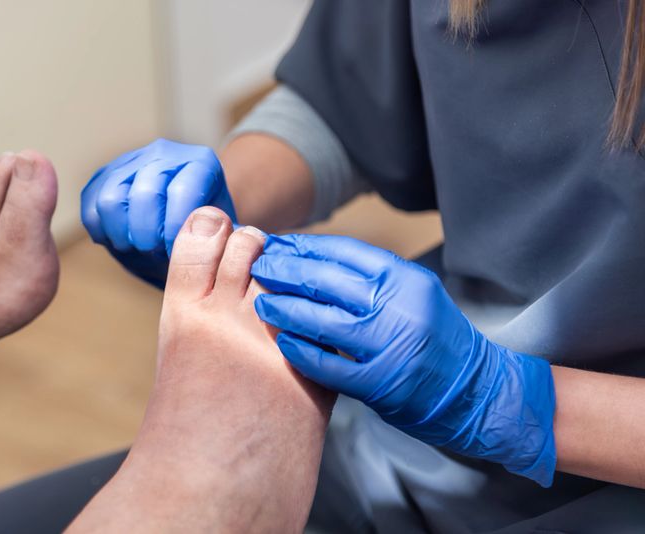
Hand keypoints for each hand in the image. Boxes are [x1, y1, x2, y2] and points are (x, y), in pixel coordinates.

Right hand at [81, 139, 236, 287]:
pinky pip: (91, 207)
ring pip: (110, 199)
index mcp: (201, 162)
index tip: (180, 253)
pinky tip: (121, 243)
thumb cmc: (210, 236)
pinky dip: (102, 232)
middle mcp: (165, 153)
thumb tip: (225, 245)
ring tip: (139, 250)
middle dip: (148, 236)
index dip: (176, 230)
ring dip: (122, 235)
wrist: (188, 225)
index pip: (183, 192)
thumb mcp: (226, 236)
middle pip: (143, 194)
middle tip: (157, 254)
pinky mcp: (103, 176)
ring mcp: (131, 161)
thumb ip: (224, 240)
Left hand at [251, 234, 556, 486]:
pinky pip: (329, 365)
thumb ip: (371, 278)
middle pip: (327, 281)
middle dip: (285, 272)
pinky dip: (301, 352)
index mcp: (405, 278)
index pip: (344, 252)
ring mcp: (389, 346)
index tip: (277, 245)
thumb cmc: (436, 337)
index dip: (304, 247)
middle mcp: (398, 307)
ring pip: (323, 321)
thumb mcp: (413, 293)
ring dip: (285, 309)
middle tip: (258, 268)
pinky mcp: (380, 384)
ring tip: (261, 302)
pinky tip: (282, 342)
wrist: (477, 391)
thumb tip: (312, 259)